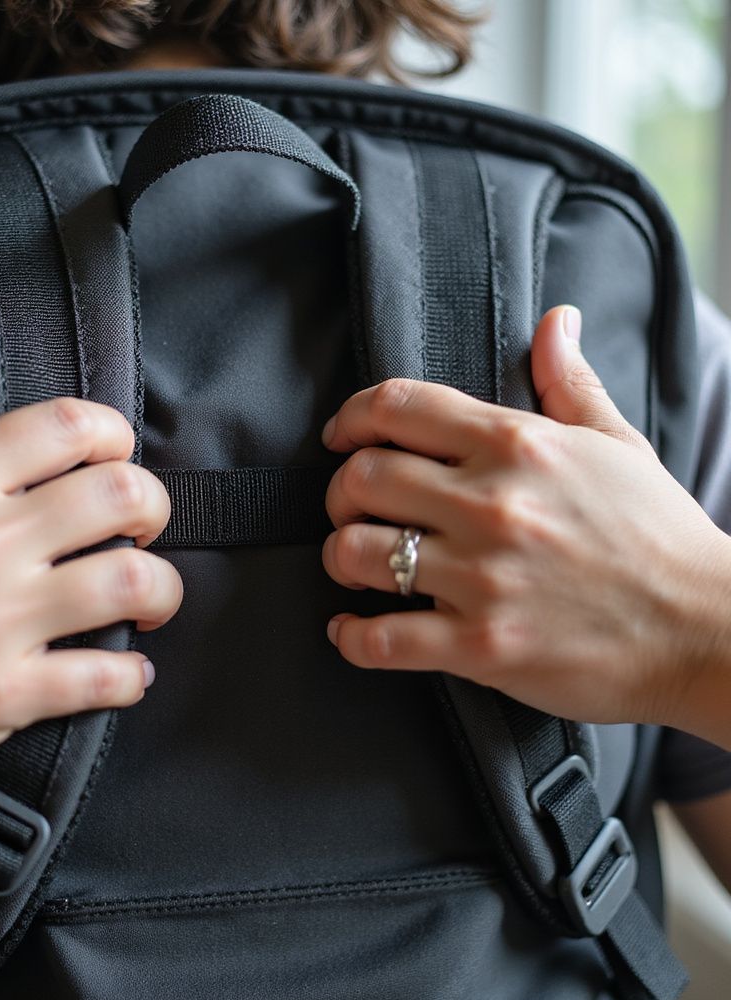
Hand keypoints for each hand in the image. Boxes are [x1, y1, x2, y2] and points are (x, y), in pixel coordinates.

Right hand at [0, 344, 180, 860]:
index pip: (70, 426)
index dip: (116, 435)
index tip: (118, 456)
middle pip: (123, 494)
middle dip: (154, 506)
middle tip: (145, 526)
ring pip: (132, 580)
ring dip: (162, 588)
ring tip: (153, 597)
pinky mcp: (1, 695)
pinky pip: (104, 677)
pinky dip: (132, 675)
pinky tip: (130, 670)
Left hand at [321, 307, 730, 741]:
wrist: (711, 631)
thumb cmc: (660, 536)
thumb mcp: (619, 445)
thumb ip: (570, 383)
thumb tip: (554, 320)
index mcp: (517, 445)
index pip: (398, 406)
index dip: (351, 418)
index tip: (341, 436)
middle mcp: (491, 503)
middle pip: (362, 477)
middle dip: (339, 491)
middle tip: (349, 507)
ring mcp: (483, 577)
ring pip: (355, 552)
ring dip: (339, 557)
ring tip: (354, 564)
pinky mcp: (482, 645)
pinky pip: (381, 638)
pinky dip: (351, 637)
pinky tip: (350, 630)